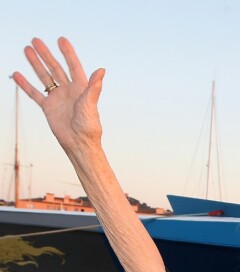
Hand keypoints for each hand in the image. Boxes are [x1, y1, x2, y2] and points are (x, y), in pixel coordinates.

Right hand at [12, 37, 103, 151]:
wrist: (79, 144)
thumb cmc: (88, 126)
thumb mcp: (90, 104)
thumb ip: (94, 87)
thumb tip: (102, 70)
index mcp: (81, 89)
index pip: (73, 66)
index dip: (68, 53)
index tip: (61, 39)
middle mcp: (69, 91)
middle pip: (55, 68)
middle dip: (46, 54)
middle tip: (35, 40)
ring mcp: (58, 99)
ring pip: (44, 77)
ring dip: (35, 64)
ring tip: (27, 49)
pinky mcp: (48, 108)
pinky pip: (35, 93)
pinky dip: (26, 84)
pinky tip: (17, 74)